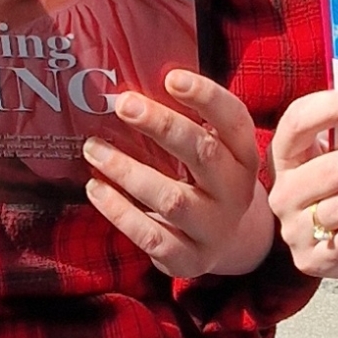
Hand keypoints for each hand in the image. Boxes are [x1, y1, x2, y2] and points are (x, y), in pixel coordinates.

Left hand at [82, 69, 270, 279]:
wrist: (228, 244)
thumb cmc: (208, 181)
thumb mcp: (214, 151)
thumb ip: (189, 122)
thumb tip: (132, 83)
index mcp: (244, 156)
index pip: (234, 120)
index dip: (206, 97)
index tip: (171, 78)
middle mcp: (235, 192)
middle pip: (203, 153)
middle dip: (161, 125)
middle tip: (122, 103)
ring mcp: (214, 228)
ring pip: (172, 198)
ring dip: (128, 170)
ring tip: (93, 147)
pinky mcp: (190, 259)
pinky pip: (152, 236)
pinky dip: (120, 212)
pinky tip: (95, 188)